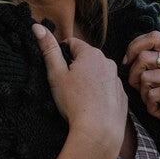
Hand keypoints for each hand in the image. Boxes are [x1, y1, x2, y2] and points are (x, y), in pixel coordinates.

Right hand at [32, 23, 128, 158]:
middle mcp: (107, 62)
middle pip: (86, 59)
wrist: (98, 131)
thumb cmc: (75, 102)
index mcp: (91, 54)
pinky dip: (99, 95)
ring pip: (98, 74)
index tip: (58, 71)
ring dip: (88, 81)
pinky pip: (107, 90)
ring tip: (79, 99)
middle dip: (75, 69)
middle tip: (67, 88)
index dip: (61, 56)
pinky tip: (91, 107)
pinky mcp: (122, 96)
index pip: (72, 44)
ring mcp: (117, 80)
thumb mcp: (56, 74)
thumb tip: (37, 26)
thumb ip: (48, 49)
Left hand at [122, 31, 159, 158]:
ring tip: (154, 105)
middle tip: (142, 93)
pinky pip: (153, 95)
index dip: (134, 47)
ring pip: (146, 77)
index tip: (128, 64)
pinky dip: (152, 108)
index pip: (153, 37)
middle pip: (144, 57)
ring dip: (143, 96)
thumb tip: (131, 58)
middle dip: (134, 77)